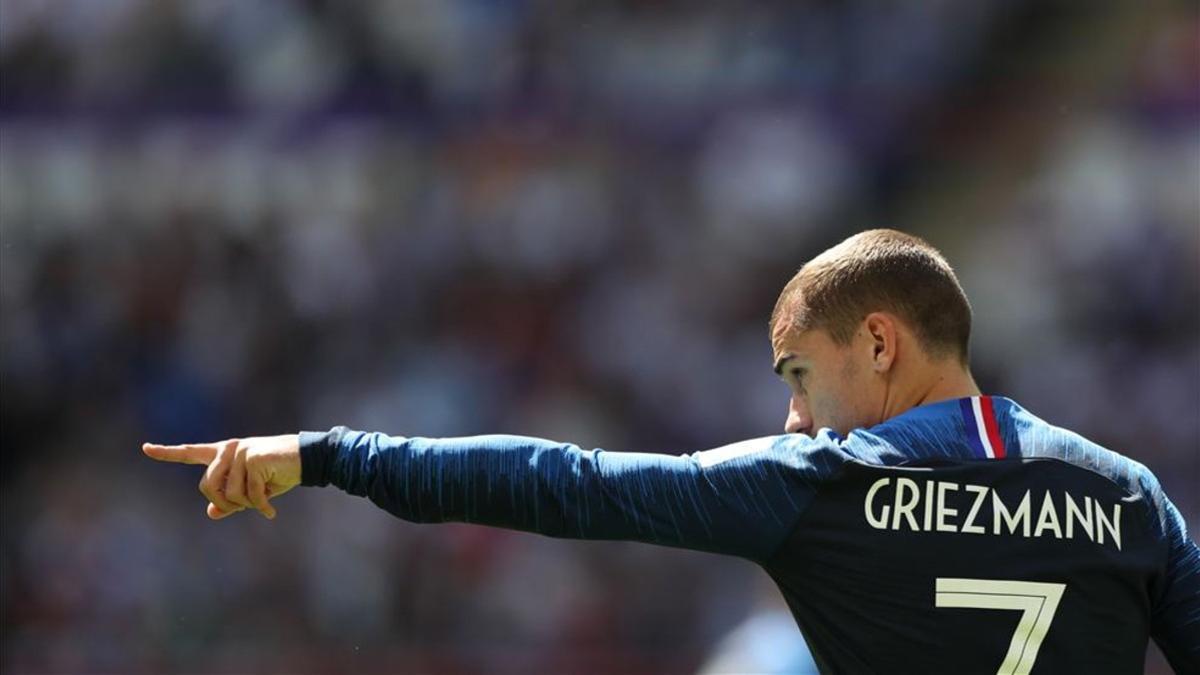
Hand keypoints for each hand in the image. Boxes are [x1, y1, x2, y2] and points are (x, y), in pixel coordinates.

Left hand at [142, 434, 301, 519]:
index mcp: (223, 453)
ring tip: (263, 501)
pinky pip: (249, 494)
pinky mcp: (252, 458)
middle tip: (245, 508)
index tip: (146, 448)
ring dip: (246, 504)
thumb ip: (231, 500)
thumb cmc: (279, 474)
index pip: (191, 452)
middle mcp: (228, 449)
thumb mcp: (252, 491)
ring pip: (228, 493)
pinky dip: (260, 506)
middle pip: (207, 486)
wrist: (306, 459)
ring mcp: (239, 452)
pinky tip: (270, 511)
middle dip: (225, 503)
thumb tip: (211, 512)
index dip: (167, 453)